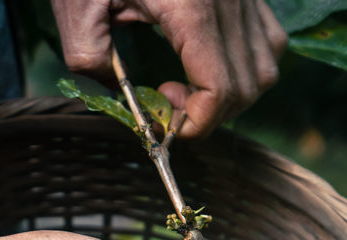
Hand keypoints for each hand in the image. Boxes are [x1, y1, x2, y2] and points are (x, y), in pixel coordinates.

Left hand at [52, 0, 287, 137]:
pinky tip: (209, 61)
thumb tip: (122, 101)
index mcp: (192, 6)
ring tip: (191, 85)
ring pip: (265, 67)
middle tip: (170, 104)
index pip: (220, 89)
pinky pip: (269, 39)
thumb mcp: (77, 8)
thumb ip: (91, 61)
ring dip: (233, 93)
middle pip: (246, 86)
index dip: (197, 122)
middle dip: (211, 114)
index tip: (165, 122)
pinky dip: (247, 64)